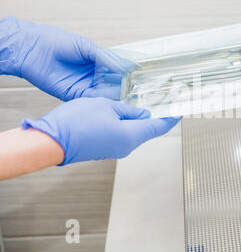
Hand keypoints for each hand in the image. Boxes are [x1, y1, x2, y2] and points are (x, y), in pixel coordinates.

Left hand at [0, 16, 132, 100]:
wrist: (33, 49)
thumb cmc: (56, 42)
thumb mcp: (87, 47)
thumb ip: (108, 58)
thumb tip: (128, 65)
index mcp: (97, 62)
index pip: (117, 71)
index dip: (128, 75)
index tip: (139, 78)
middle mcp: (92, 75)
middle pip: (113, 84)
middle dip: (125, 87)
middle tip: (137, 90)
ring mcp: (84, 85)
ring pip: (105, 93)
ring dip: (116, 95)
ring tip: (128, 95)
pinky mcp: (75, 94)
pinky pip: (92, 98)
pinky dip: (102, 99)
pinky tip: (111, 97)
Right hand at [21, 98, 180, 164]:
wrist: (50, 142)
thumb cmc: (75, 123)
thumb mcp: (106, 106)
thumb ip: (127, 109)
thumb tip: (141, 113)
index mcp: (131, 136)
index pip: (159, 127)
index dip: (171, 117)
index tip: (179, 110)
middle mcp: (126, 146)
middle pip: (148, 130)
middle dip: (156, 116)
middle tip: (162, 101)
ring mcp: (115, 150)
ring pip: (134, 132)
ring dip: (140, 119)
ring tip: (143, 103)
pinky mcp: (104, 149)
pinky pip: (122, 135)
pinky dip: (127, 124)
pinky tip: (124, 112)